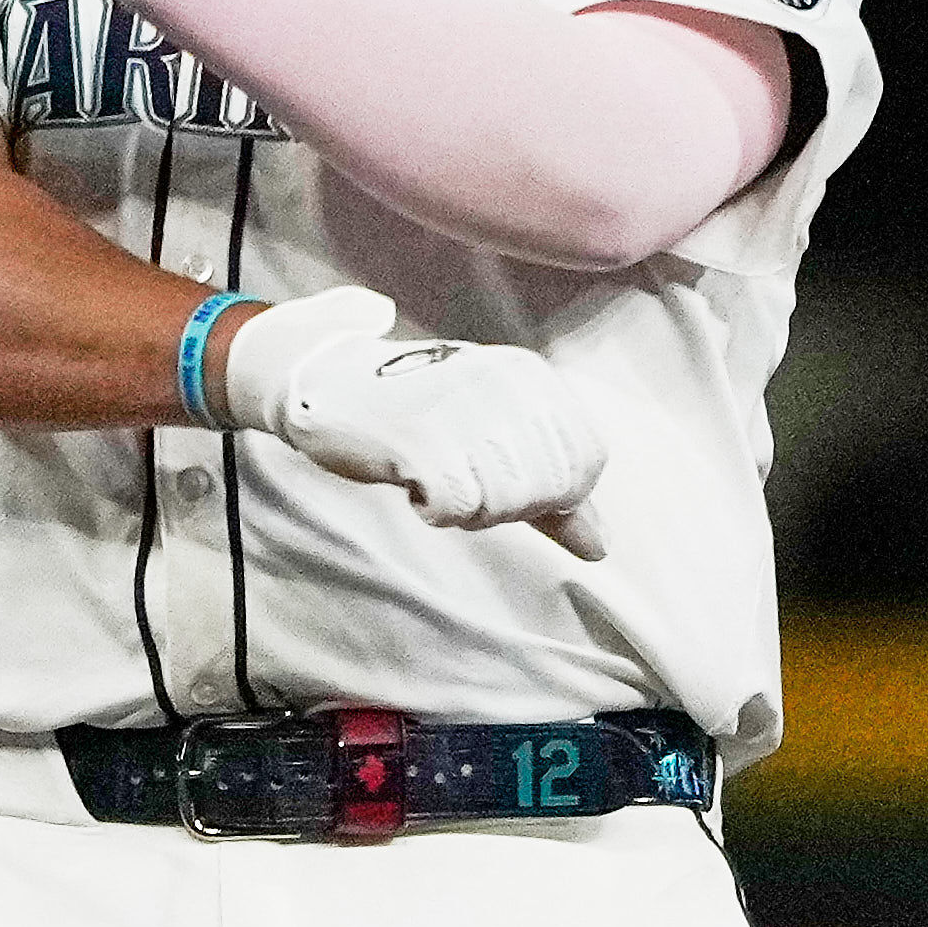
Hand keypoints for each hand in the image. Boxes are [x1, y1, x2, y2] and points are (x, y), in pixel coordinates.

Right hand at [213, 283, 605, 554]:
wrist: (328, 382)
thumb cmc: (419, 414)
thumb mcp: (495, 437)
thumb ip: (552, 492)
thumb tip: (600, 547)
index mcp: (533, 379)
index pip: (587, 463)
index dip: (549, 494)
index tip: (498, 474)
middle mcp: (507, 385)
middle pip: (548, 491)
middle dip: (506, 505)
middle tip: (460, 473)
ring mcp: (466, 410)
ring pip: (506, 505)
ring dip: (468, 508)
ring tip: (435, 472)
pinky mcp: (423, 439)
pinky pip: (457, 509)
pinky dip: (433, 508)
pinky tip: (411, 477)